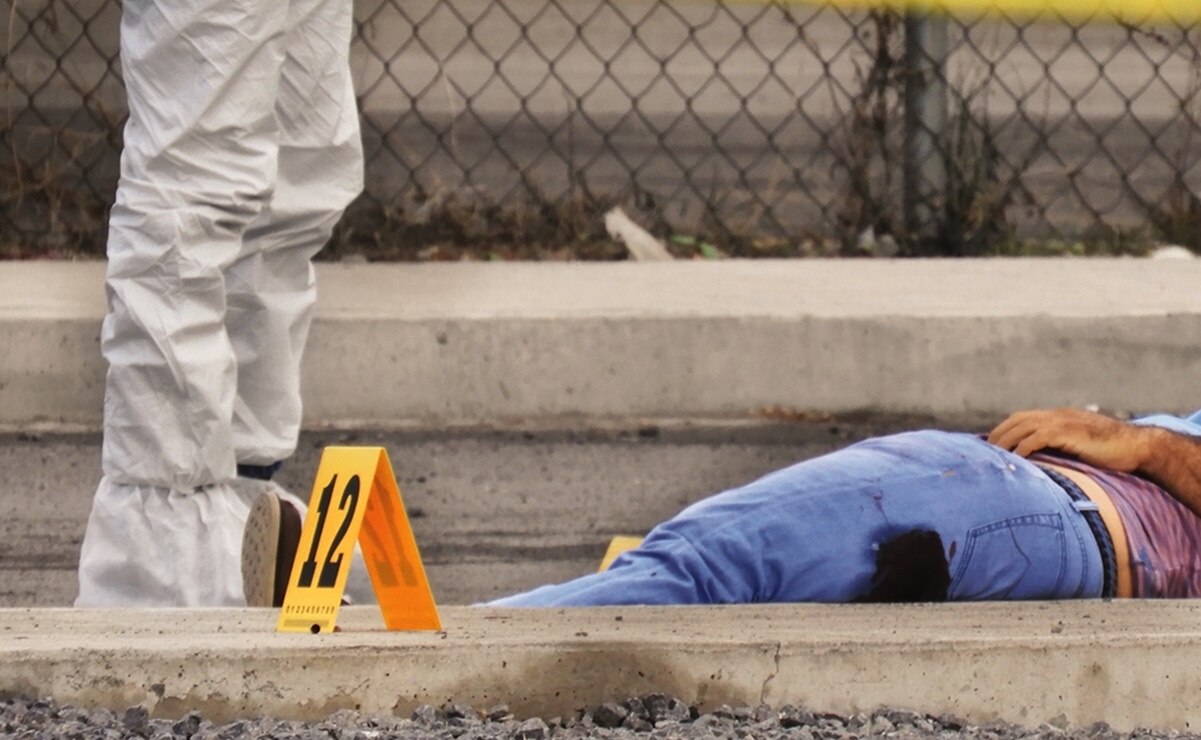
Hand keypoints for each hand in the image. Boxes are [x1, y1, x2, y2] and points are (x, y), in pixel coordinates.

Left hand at [987, 407, 1152, 472]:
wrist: (1138, 447)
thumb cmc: (1111, 452)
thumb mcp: (1079, 447)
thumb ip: (1060, 449)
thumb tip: (1039, 465)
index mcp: (1058, 417)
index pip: (1020, 419)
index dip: (1003, 431)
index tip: (988, 446)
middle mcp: (1057, 415)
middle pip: (1016, 421)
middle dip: (997, 436)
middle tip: (982, 454)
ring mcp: (1063, 421)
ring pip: (1023, 427)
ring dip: (1005, 442)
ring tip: (993, 458)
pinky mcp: (1069, 432)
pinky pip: (1038, 437)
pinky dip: (1023, 447)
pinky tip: (1016, 459)